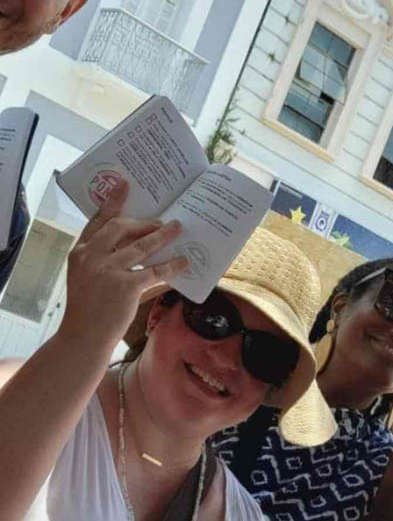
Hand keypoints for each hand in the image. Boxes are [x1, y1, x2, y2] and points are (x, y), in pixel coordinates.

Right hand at [58, 179, 187, 351]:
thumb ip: (108, 261)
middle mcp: (91, 257)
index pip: (97, 221)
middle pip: (119, 228)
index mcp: (80, 252)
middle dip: (142, 222)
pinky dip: (172, 266)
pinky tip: (184, 261)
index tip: (124, 185)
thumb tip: (142, 248)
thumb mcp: (89, 278)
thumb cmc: (89, 308)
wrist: (83, 335)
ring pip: (141, 246)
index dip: (112, 202)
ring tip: (177, 229)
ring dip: (162, 236)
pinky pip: (155, 271)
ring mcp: (107, 271)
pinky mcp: (124, 286)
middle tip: (162, 220)